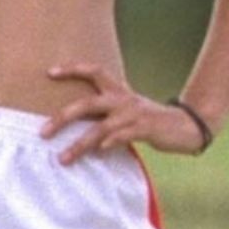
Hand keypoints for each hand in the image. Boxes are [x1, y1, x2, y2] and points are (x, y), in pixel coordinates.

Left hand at [40, 62, 208, 164]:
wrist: (185, 126)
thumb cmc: (150, 121)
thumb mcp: (127, 111)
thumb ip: (104, 115)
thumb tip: (73, 126)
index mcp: (119, 91)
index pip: (93, 71)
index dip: (72, 69)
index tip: (49, 73)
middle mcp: (124, 100)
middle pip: (88, 103)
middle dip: (63, 117)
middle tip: (43, 132)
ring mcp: (134, 114)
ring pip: (101, 127)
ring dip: (80, 143)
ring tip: (63, 158)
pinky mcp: (146, 128)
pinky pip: (124, 135)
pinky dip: (110, 142)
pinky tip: (100, 151)